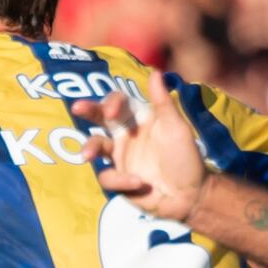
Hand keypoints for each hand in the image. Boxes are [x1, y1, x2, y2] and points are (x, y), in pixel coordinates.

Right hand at [78, 78, 211, 221]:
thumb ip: (163, 102)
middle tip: (77, 107)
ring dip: (90, 148)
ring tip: (87, 155)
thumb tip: (155, 71)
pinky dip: (120, 179)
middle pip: (100, 118)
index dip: (112, 102)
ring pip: (96, 146)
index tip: (111, 110)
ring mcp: (119, 157)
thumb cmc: (186, 158)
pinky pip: (108, 176)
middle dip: (88, 111)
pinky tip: (138, 182)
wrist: (191, 196)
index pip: (119, 102)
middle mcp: (125, 134)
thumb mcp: (177, 128)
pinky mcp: (117, 180)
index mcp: (139, 118)